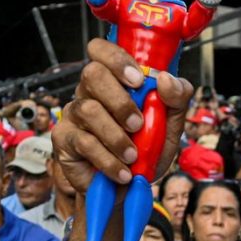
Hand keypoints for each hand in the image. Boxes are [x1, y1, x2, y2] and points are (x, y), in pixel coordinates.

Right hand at [53, 38, 193, 193]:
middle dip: (120, 100)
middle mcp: (90, 92)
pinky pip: (84, 142)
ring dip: (116, 136)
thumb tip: (166, 79)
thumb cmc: (146, 151)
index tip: (138, 80)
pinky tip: (123, 172)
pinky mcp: (65, 139)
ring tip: (133, 156)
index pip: (101, 50)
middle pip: (93, 74)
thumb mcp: (171, 126)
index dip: (117, 59)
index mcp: (114, 81)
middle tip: (138, 124)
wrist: (129, 190)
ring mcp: (74, 114)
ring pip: (88, 110)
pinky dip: (109, 160)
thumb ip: (176, 100)